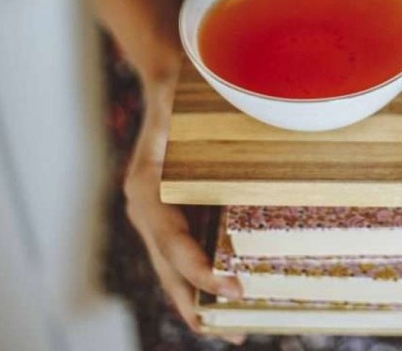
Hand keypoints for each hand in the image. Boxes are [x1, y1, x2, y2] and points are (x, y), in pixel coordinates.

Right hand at [123, 76, 244, 344]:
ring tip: (231, 327)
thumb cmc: (181, 89)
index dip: (202, 273)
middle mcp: (146, 209)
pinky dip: (200, 277)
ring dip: (199, 299)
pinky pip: (182, 253)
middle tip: (234, 331)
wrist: (166, 76)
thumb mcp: (189, 101)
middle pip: (169, 269)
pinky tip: (225, 291)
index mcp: (146, 191)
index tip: (234, 290)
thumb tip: (255, 120)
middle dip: (198, 305)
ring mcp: (156, 214)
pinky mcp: (171, 213)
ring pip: (173, 268)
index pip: (174, 246)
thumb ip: (204, 121)